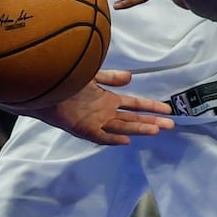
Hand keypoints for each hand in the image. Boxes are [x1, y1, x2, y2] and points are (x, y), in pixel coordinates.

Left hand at [26, 70, 172, 144]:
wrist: (44, 88)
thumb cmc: (66, 81)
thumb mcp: (92, 76)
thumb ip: (110, 78)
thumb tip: (130, 78)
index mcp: (108, 100)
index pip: (135, 104)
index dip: (151, 107)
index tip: (167, 109)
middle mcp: (104, 112)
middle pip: (133, 118)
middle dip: (152, 121)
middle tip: (172, 125)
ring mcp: (95, 121)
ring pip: (122, 127)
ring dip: (139, 129)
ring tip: (157, 130)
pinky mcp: (83, 128)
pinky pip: (101, 136)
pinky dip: (113, 138)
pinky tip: (126, 140)